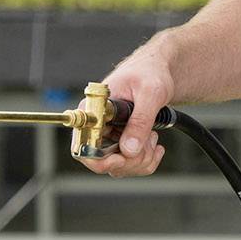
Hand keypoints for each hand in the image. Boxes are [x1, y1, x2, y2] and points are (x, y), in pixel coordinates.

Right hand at [81, 50, 171, 176]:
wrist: (157, 71)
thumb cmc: (149, 73)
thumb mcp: (150, 93)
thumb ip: (140, 120)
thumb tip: (129, 149)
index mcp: (92, 109)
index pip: (83, 146)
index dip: (102, 159)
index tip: (125, 155)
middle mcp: (95, 125)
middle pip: (102, 162)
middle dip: (131, 158)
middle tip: (150, 139)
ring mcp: (107, 136)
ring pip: (117, 167)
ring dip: (141, 158)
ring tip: (153, 136)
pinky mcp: (119, 142)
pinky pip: (129, 165)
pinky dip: (146, 160)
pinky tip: (154, 144)